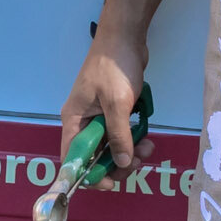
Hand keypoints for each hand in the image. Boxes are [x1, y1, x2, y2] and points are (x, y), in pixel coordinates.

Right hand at [61, 36, 146, 179]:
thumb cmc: (114, 68)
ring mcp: (99, 117)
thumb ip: (119, 136)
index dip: (87, 175)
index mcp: (74, 120)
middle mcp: (83, 121)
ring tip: (148, 147)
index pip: (72, 157)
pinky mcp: (114, 111)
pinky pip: (122, 135)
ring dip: (129, 152)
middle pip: (94, 156)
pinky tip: (148, 137)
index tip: (110, 183)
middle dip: (116, 164)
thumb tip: (121, 164)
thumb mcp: (117, 104)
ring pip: (111, 147)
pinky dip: (134, 140)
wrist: (125, 37)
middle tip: (137, 163)